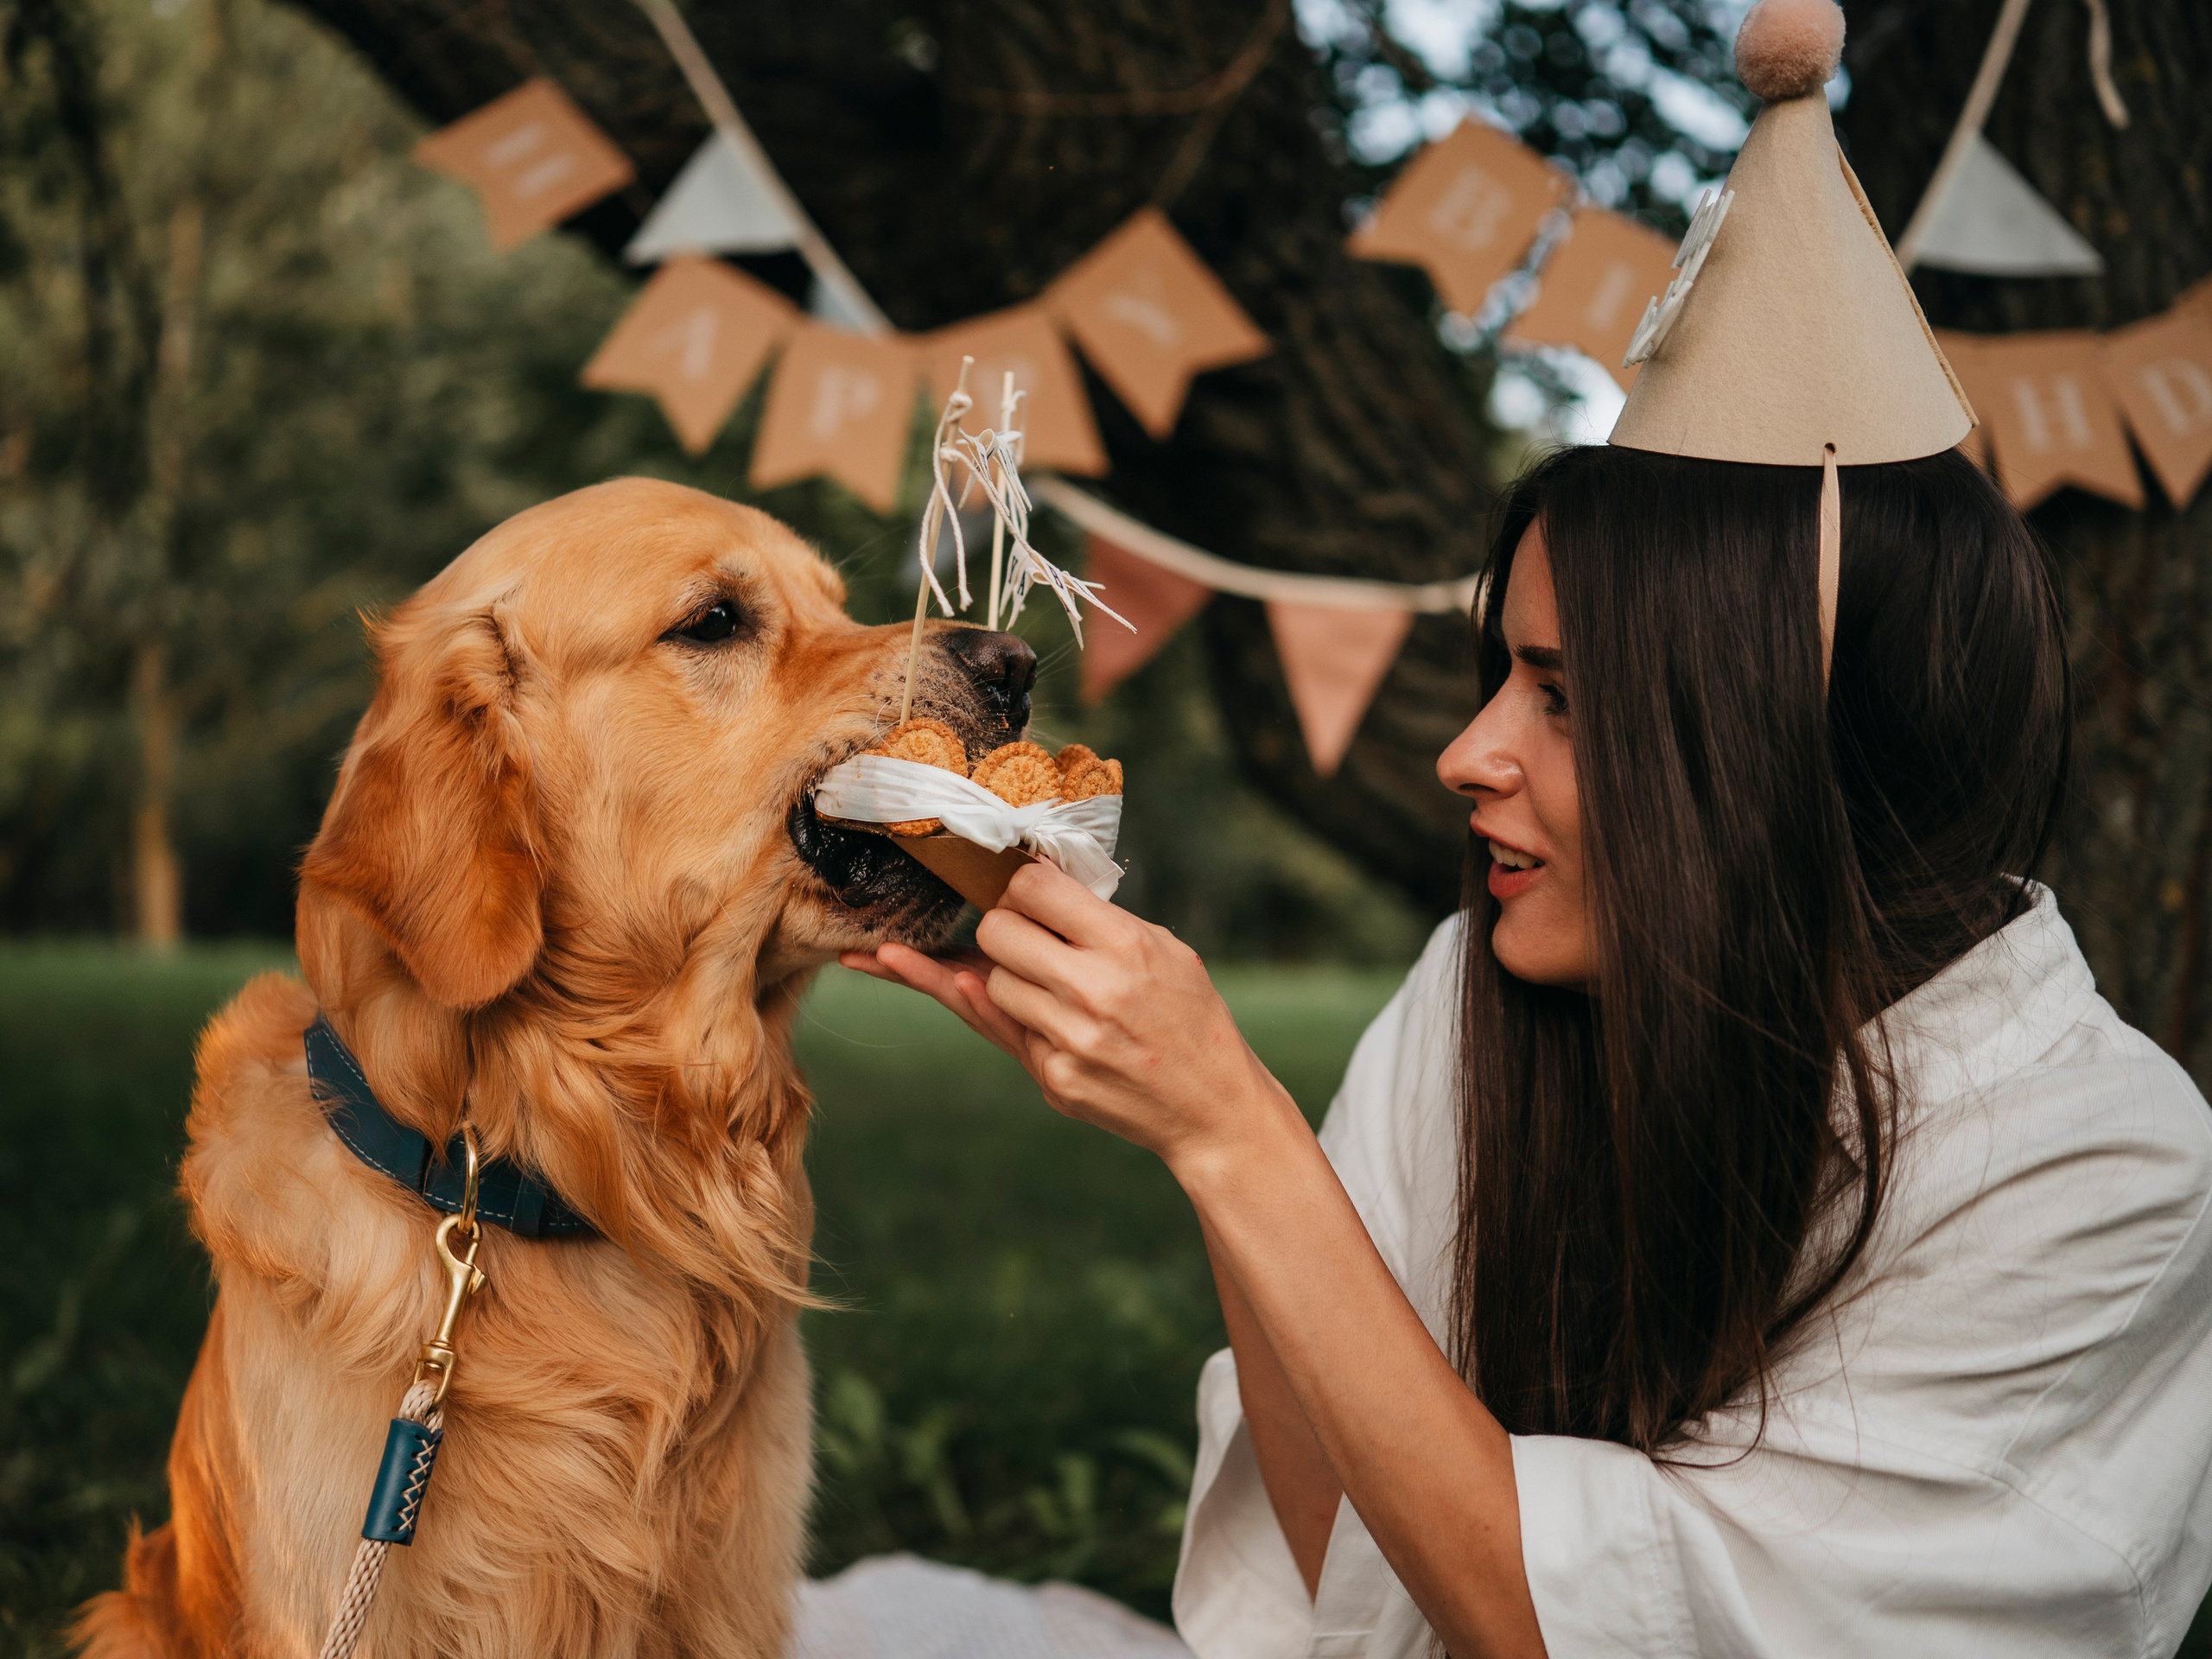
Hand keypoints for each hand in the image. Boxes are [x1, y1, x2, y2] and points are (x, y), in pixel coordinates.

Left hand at [848, 860, 1301, 1174]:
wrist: (1213, 1108)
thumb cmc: (1191, 1017)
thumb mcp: (1167, 950)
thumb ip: (1101, 918)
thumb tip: (1032, 881)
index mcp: (1125, 945)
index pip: (1032, 888)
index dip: (1024, 886)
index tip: (1032, 895)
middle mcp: (1093, 990)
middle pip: (996, 933)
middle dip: (1006, 928)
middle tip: (1027, 936)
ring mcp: (1069, 1040)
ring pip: (992, 985)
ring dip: (1013, 979)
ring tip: (1054, 986)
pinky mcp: (1054, 1079)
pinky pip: (1009, 1032)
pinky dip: (1027, 1021)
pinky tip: (1054, 1020)